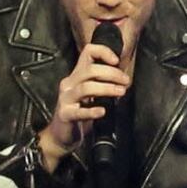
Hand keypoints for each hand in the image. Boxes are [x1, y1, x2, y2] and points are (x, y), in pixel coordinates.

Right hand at [36, 41, 129, 160]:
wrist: (61, 136)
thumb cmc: (79, 114)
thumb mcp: (90, 95)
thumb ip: (102, 84)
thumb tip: (123, 77)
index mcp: (77, 75)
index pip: (88, 53)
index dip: (103, 52)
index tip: (117, 61)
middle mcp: (70, 83)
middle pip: (90, 70)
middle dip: (111, 73)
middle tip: (126, 81)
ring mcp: (65, 99)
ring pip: (86, 88)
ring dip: (106, 88)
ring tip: (120, 92)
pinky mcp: (65, 115)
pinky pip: (78, 111)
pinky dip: (92, 111)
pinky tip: (102, 112)